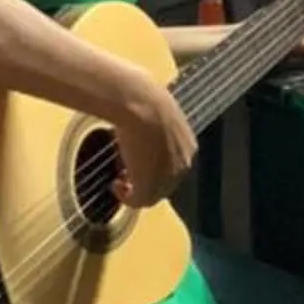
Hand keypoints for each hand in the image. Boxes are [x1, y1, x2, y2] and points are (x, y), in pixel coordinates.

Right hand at [109, 71, 199, 208]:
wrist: (142, 105)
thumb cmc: (147, 102)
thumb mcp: (158, 117)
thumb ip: (156, 129)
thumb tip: (144, 127)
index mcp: (188, 147)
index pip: (173, 168)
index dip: (154, 170)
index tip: (137, 165)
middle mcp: (183, 164)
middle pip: (165, 184)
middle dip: (144, 182)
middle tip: (125, 176)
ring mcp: (168, 177)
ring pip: (152, 195)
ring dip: (134, 191)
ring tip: (119, 182)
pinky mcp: (151, 185)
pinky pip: (139, 201)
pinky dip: (126, 198)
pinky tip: (115, 186)